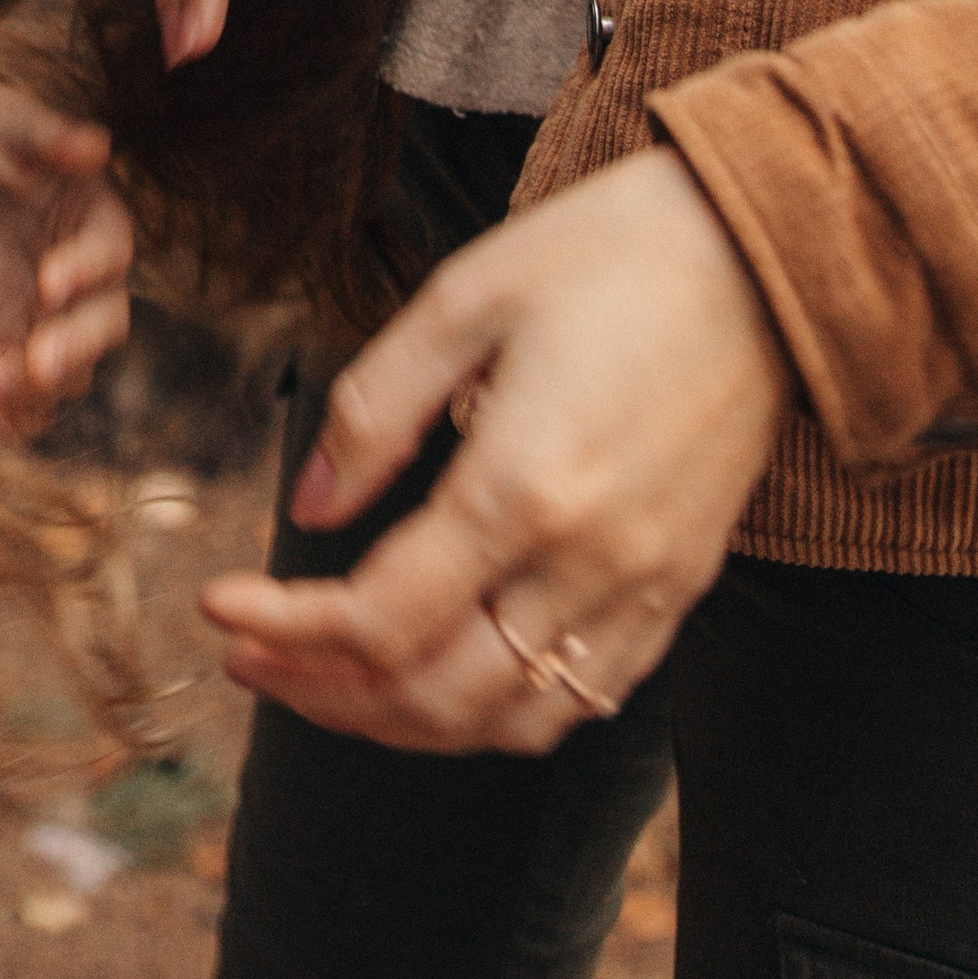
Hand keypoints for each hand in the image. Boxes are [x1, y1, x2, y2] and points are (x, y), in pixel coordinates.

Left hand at [0, 75, 134, 438]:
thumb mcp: (6, 124)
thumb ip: (46, 138)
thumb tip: (94, 146)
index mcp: (98, 221)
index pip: (108, 253)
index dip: (84, 269)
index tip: (48, 280)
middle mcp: (85, 279)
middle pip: (102, 325)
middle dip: (73, 345)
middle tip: (38, 361)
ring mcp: (47, 318)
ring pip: (67, 370)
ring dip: (37, 386)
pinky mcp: (5, 342)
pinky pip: (23, 392)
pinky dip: (12, 414)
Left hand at [200, 146, 791, 750]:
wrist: (759, 254)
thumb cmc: (607, 254)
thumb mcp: (465, 297)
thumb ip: (375, 410)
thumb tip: (309, 508)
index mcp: (524, 485)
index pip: (380, 616)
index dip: (285, 626)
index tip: (218, 601)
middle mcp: (589, 562)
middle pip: (436, 696)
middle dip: (322, 693)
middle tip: (248, 657)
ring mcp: (646, 589)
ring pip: (510, 721)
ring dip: (404, 724)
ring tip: (326, 680)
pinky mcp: (680, 591)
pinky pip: (584, 700)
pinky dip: (498, 715)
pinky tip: (441, 678)